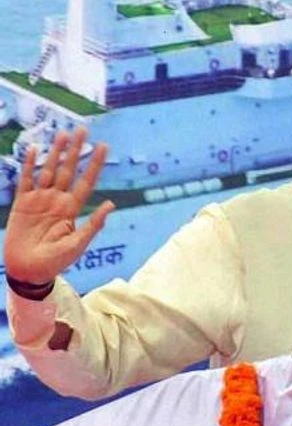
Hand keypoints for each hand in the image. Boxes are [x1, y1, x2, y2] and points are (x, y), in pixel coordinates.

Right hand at [3, 127, 114, 284]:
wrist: (29, 270)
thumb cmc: (56, 261)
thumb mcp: (78, 244)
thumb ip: (93, 224)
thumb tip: (111, 204)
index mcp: (72, 209)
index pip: (86, 181)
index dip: (94, 163)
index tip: (103, 146)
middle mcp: (57, 200)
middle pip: (68, 170)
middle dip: (76, 150)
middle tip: (83, 129)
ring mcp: (40, 200)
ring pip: (48, 170)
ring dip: (55, 152)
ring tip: (63, 134)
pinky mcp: (22, 203)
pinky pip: (25, 180)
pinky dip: (29, 165)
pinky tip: (34, 149)